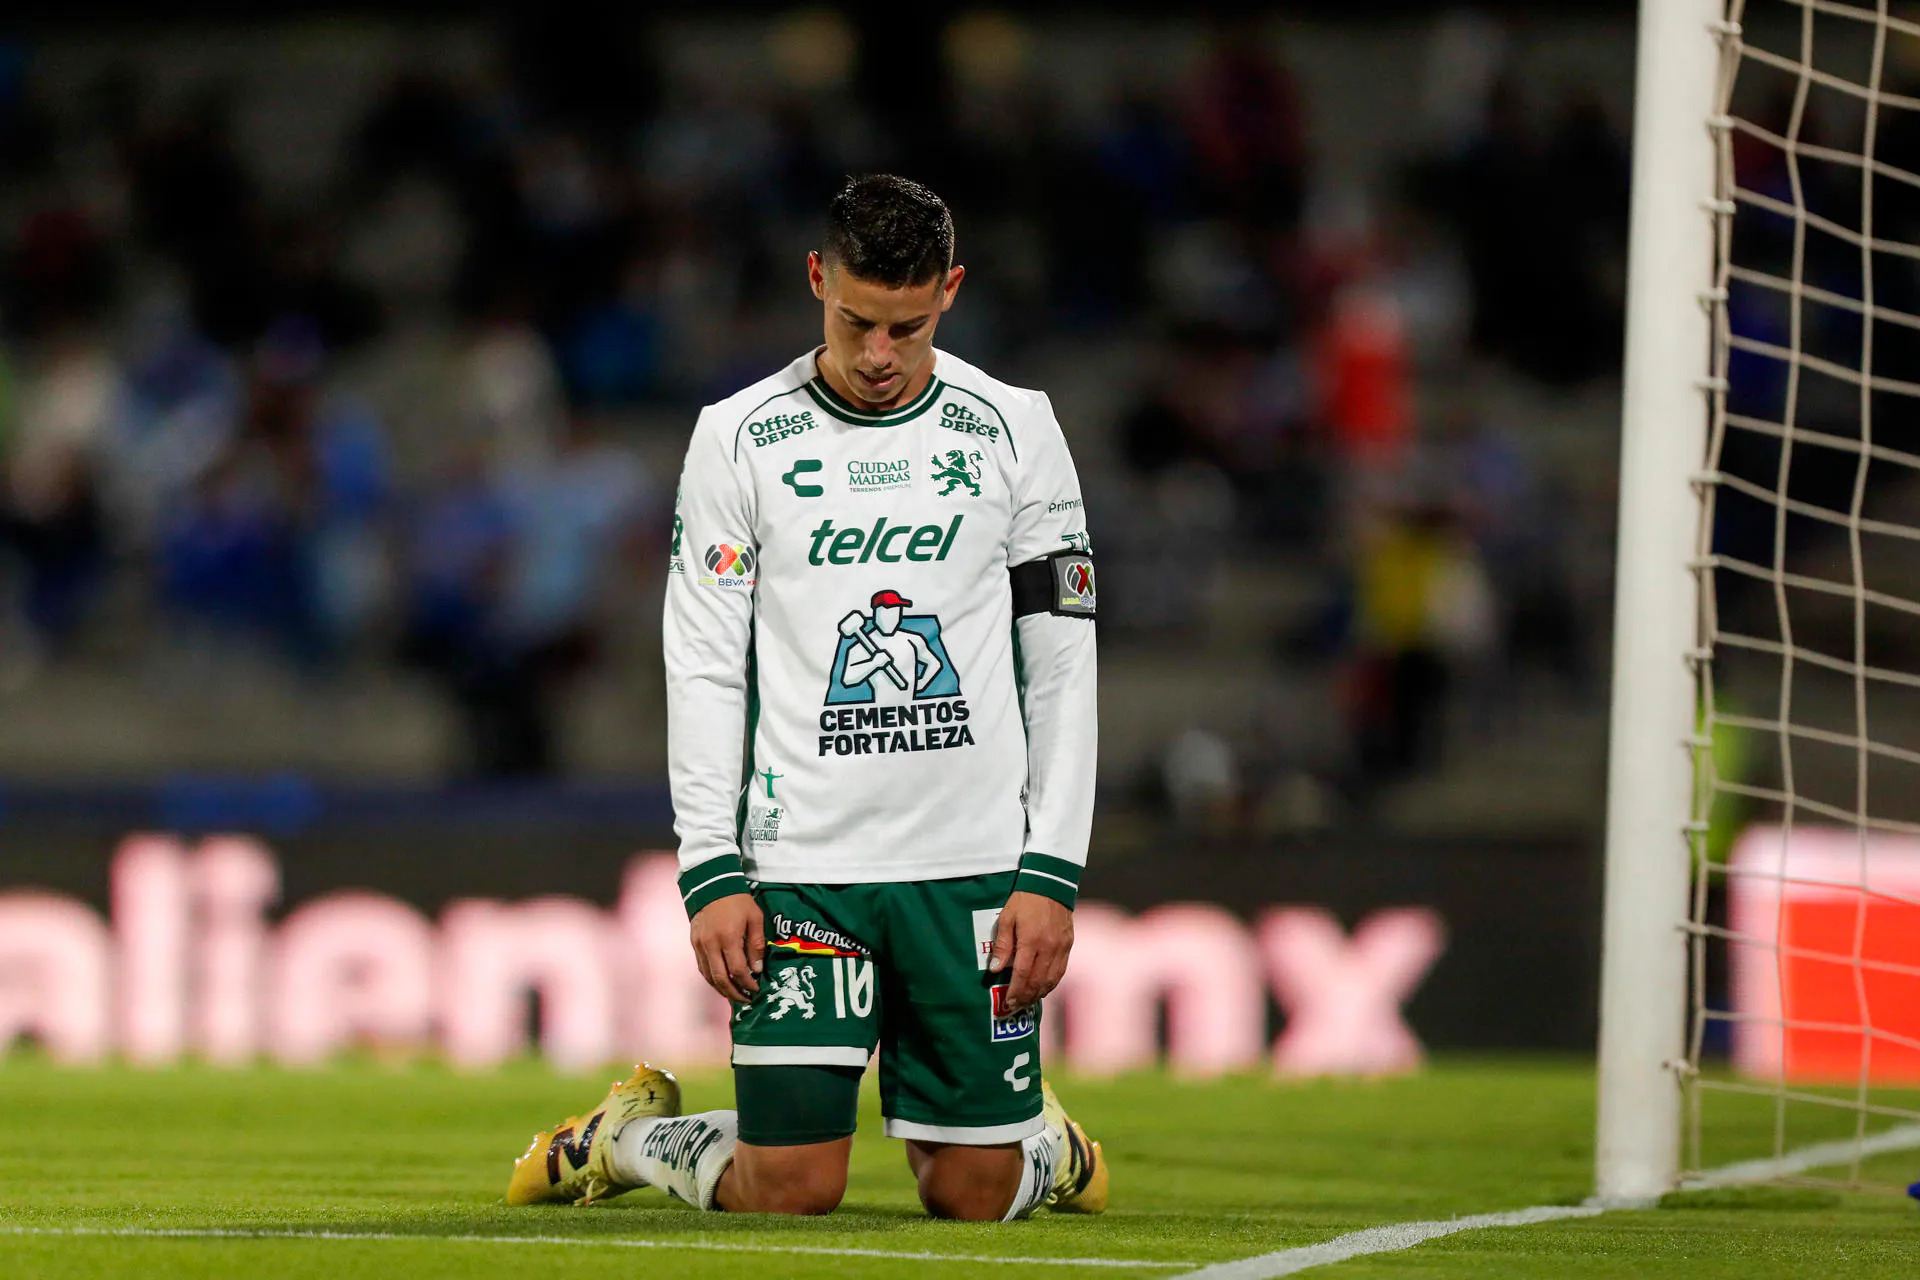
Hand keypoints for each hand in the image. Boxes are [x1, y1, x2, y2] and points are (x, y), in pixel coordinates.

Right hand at [690, 892, 764, 1002]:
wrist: (712, 885)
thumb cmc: (738, 901)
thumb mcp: (755, 918)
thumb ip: (756, 945)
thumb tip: (757, 970)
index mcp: (728, 937)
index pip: (738, 970)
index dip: (748, 983)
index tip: (756, 989)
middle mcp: (711, 944)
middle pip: (721, 979)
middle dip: (734, 994)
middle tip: (746, 1000)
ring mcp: (700, 945)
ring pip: (709, 977)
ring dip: (722, 990)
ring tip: (735, 995)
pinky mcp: (694, 944)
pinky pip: (702, 968)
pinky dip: (712, 979)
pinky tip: (722, 983)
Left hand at [987, 890, 1073, 1011]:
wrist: (1051, 884)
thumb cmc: (1024, 900)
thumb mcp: (1007, 918)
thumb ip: (1003, 945)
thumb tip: (995, 969)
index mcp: (1031, 940)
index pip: (1023, 974)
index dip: (1016, 991)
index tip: (1008, 1001)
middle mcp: (1049, 947)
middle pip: (1038, 981)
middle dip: (1026, 996)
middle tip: (1016, 1005)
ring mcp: (1061, 947)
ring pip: (1051, 979)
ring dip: (1039, 993)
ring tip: (1027, 1000)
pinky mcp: (1068, 945)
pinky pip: (1061, 970)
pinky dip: (1051, 983)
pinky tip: (1043, 988)